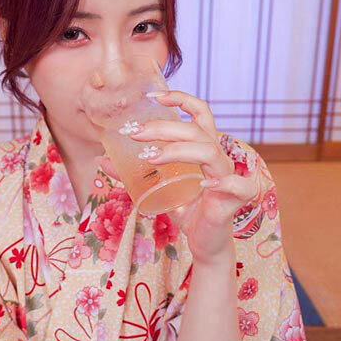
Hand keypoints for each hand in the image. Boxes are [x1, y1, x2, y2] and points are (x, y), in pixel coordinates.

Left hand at [95, 90, 261, 266]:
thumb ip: (133, 174)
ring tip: (149, 157)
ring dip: (178, 150)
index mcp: (204, 149)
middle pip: (196, 130)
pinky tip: (204, 185)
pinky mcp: (233, 200)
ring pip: (209, 151)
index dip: (182, 99)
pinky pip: (238, 186)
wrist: (204, 243)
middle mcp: (218, 158)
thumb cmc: (186, 210)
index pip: (200, 113)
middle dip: (163, 127)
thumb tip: (102, 160)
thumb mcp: (156, 189)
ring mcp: (227, 177)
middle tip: (134, 133)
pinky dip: (224, 183)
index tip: (155, 96)